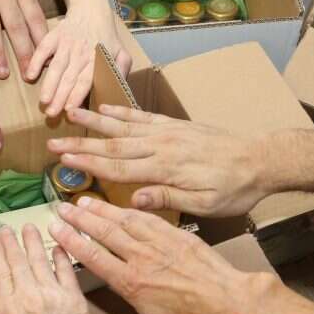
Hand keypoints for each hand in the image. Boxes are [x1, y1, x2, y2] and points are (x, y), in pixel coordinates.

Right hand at [0, 225, 109, 313]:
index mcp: (7, 312)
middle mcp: (31, 298)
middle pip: (19, 262)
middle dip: (12, 242)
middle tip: (7, 227)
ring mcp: (56, 298)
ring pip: (42, 261)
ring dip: (34, 243)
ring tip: (29, 227)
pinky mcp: (77, 304)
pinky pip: (68, 273)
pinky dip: (62, 258)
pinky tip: (58, 249)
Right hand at [26, 8, 131, 116]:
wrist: (91, 8)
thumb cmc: (106, 36)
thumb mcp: (121, 52)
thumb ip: (121, 71)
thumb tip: (121, 90)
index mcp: (97, 58)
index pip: (86, 79)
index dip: (77, 94)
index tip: (70, 110)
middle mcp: (81, 52)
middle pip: (69, 77)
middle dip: (60, 96)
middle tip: (52, 113)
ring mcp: (66, 44)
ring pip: (56, 67)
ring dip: (49, 84)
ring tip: (43, 100)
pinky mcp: (54, 36)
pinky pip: (43, 49)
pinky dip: (35, 61)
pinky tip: (29, 75)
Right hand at [48, 105, 272, 215]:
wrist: (261, 159)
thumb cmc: (234, 189)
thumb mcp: (205, 204)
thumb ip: (168, 198)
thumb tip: (134, 200)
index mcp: (165, 168)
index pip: (118, 167)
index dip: (88, 164)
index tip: (63, 160)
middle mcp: (161, 145)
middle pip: (112, 144)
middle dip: (80, 143)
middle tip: (52, 141)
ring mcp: (167, 132)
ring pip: (123, 125)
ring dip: (94, 121)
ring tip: (69, 112)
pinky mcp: (175, 125)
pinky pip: (143, 116)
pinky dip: (122, 111)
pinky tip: (106, 109)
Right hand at [49, 197, 284, 313]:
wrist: (230, 301)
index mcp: (131, 283)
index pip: (94, 257)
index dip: (72, 241)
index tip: (55, 230)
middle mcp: (141, 258)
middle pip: (104, 233)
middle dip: (80, 219)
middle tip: (61, 208)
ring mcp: (159, 243)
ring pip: (123, 221)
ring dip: (101, 209)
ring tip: (82, 201)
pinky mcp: (176, 234)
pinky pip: (147, 218)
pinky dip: (130, 209)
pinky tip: (119, 205)